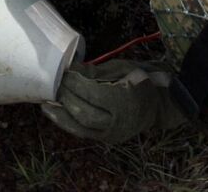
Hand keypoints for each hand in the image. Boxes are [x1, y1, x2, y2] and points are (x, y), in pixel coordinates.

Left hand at [41, 60, 179, 142]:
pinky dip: (69, 124)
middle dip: (65, 99)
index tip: (63, 74)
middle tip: (53, 86)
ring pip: (81, 128)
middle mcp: (117, 121)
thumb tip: (70, 70)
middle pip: (83, 113)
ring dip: (61, 116)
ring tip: (46, 104)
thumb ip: (94, 73)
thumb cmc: (142, 79)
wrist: (162, 102)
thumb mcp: (120, 69)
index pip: (91, 94)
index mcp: (123, 100)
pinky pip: (85, 133)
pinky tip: (58, 114)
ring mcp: (113, 133)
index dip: (74, 84)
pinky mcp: (109, 138)